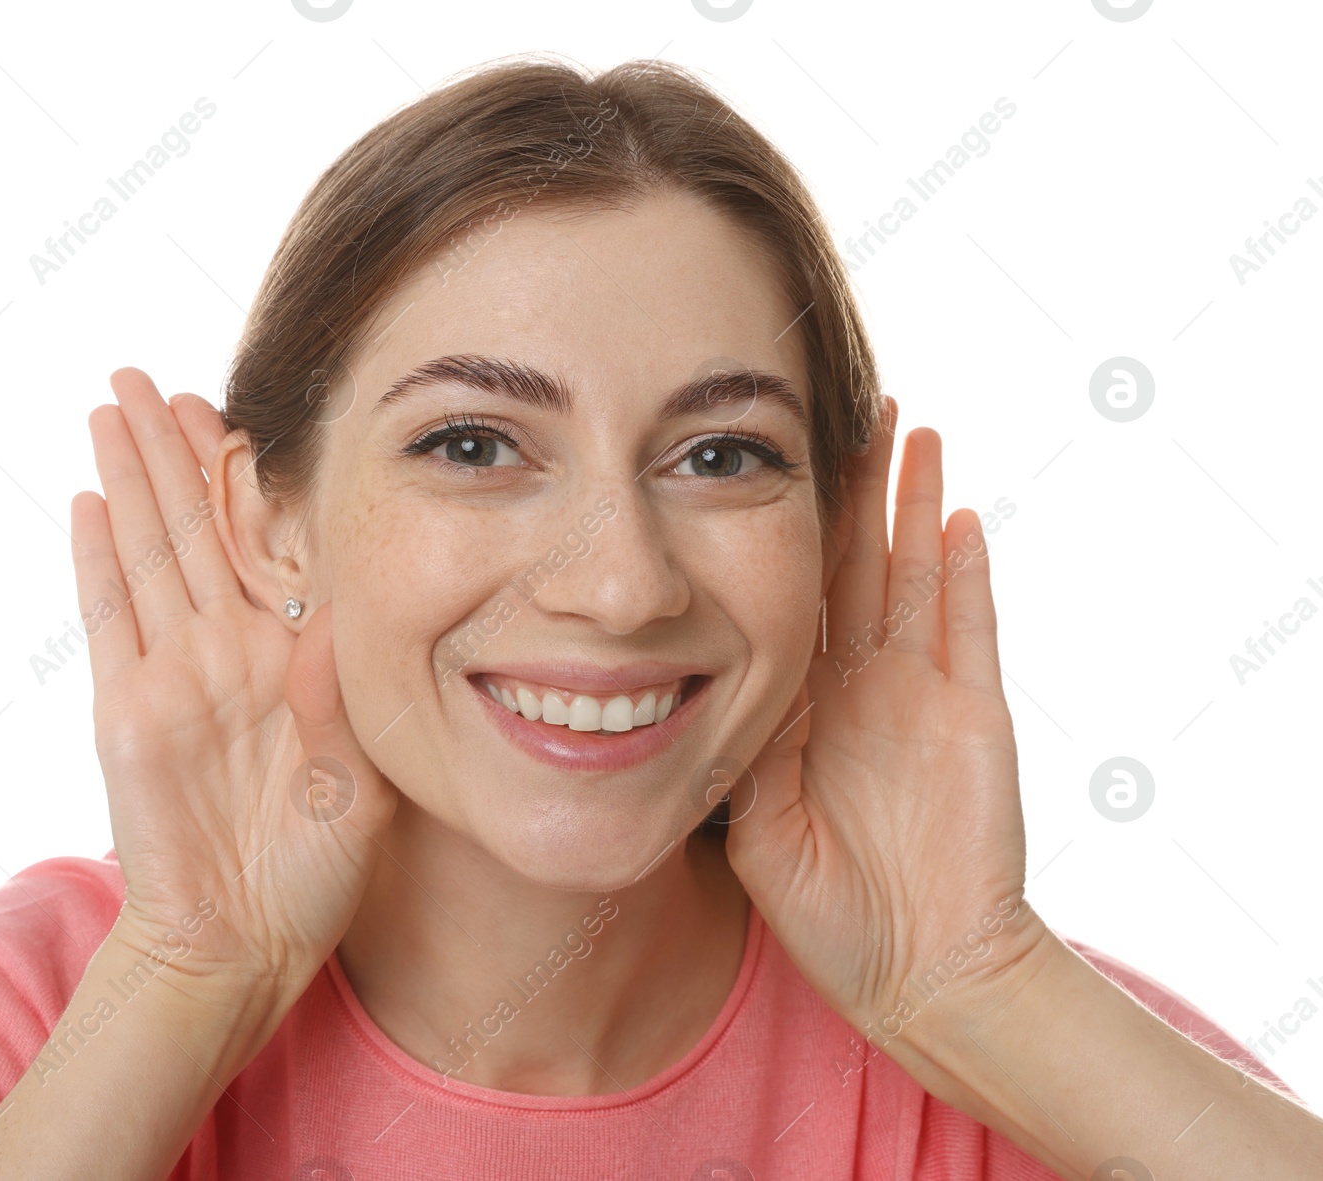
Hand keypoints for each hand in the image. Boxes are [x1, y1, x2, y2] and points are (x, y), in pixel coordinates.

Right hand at [71, 368, 397, 999]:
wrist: (242, 942)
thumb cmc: (315, 873)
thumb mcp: (358, 785)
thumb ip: (340, 704)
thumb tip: (325, 628)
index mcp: (296, 657)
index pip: (269, 544)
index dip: (250, 479)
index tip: (241, 414)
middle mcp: (232, 651)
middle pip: (199, 527)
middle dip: (175, 450)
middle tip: (150, 378)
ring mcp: (174, 673)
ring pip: (151, 552)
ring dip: (131, 478)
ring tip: (111, 405)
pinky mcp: (126, 708)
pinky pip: (109, 618)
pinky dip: (97, 560)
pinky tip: (88, 500)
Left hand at [725, 397, 1050, 1034]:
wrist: (918, 970)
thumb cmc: (830, 911)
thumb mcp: (757, 826)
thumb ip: (744, 751)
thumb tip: (719, 674)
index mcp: (809, 703)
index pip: (795, 593)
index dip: (786, 528)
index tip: (769, 461)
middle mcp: (867, 684)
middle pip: (859, 561)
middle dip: (855, 487)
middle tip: (854, 405)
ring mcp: (925, 693)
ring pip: (917, 574)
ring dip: (912, 503)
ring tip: (912, 428)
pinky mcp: (976, 716)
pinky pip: (970, 630)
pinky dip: (966, 574)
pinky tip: (957, 516)